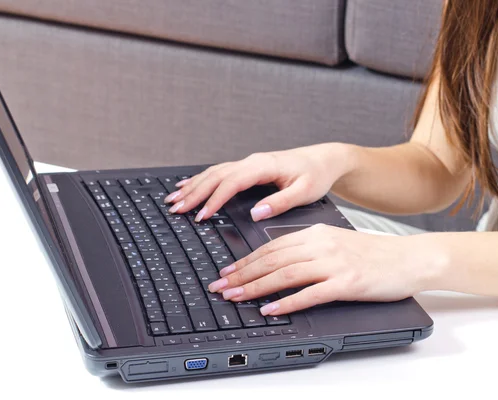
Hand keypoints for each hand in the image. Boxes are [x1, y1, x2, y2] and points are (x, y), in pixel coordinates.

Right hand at [164, 143, 352, 220]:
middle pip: (216, 176)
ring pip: (214, 173)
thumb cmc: (316, 175)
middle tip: (176, 209)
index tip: (201, 215)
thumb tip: (256, 213)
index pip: (232, 183)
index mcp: (264, 166)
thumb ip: (280, 202)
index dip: (214, 199)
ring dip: (193, 186)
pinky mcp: (249, 168)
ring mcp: (249, 163)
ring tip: (173, 199)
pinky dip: (201, 180)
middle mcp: (252, 162)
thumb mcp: (305, 192)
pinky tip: (188, 185)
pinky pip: (220, 172)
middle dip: (194, 193)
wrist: (324, 160)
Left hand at [207, 224, 435, 314]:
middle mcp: (322, 245)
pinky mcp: (347, 283)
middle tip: (220, 286)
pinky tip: (270, 309)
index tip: (227, 271)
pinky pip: (310, 294)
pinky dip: (286, 302)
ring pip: (285, 275)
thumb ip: (310, 249)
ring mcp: (334, 263)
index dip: (245, 260)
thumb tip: (280, 263)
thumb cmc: (375, 254)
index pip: (271, 247)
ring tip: (235, 297)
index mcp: (317, 233)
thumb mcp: (337, 242)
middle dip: (241, 274)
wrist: (410, 258)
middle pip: (272, 260)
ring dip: (255, 287)